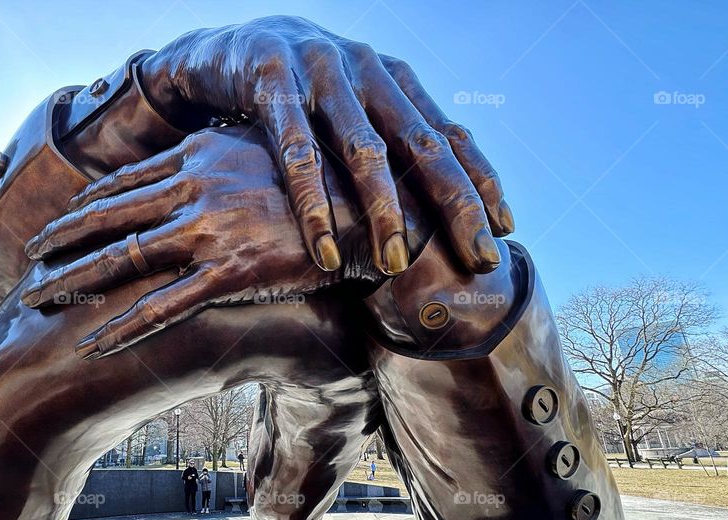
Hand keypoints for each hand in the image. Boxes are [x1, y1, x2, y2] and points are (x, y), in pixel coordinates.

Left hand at [23, 127, 363, 358]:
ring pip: (123, 260)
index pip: (123, 182)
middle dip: (59, 241)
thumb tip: (191, 152)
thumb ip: (218, 151)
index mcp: (199, 158)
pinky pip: (163, 306)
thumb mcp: (263, 146)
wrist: (371, 205)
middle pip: (107, 218)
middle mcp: (194, 190)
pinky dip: (122, 327)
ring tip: (36, 299)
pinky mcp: (230, 275)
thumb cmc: (321, 176)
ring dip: (73, 280)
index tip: (58, 222)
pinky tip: (92, 343)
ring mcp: (209, 233)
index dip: (83, 204)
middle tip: (26, 260)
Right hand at [139, 15, 512, 274]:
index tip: (506, 230)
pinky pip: (297, 153)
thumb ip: (385, 139)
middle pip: (423, 144)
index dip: (481, 181)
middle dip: (457, 204)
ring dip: (386, 211)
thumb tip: (435, 201)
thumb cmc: (296, 91)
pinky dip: (313, 204)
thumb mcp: (349, 106)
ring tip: (397, 264)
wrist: (221, 47)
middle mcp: (366, 72)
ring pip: (364, 151)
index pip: (449, 133)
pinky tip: (324, 249)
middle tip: (481, 257)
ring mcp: (321, 75)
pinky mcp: (272, 84)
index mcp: (392, 80)